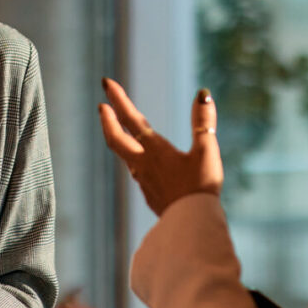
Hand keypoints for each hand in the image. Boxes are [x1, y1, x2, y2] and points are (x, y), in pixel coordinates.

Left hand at [97, 78, 222, 215]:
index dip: (118, 99)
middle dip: (108, 120)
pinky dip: (133, 159)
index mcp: (154, 149)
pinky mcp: (150, 195)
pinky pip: (136, 172)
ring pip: (124, 156)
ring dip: (118, 139)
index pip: (131, 118)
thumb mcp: (206, 151)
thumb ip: (203, 122)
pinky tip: (140, 165)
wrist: (191, 225)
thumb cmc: (200, 187)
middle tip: (102, 105)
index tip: (105, 82)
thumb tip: (203, 94)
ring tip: (118, 130)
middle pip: (116, 138)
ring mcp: (143, 181)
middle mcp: (143, 164)